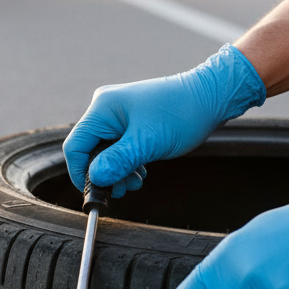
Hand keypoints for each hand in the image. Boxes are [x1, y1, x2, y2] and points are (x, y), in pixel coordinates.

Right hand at [62, 44, 265, 196]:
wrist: (212, 95)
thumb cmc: (182, 113)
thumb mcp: (148, 142)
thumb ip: (118, 162)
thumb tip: (95, 179)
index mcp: (102, 108)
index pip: (75, 146)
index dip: (81, 173)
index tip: (96, 193)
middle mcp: (105, 109)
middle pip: (89, 150)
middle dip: (104, 174)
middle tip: (123, 190)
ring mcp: (117, 115)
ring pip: (103, 152)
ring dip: (116, 171)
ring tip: (136, 182)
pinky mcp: (130, 122)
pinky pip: (117, 148)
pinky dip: (125, 163)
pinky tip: (140, 172)